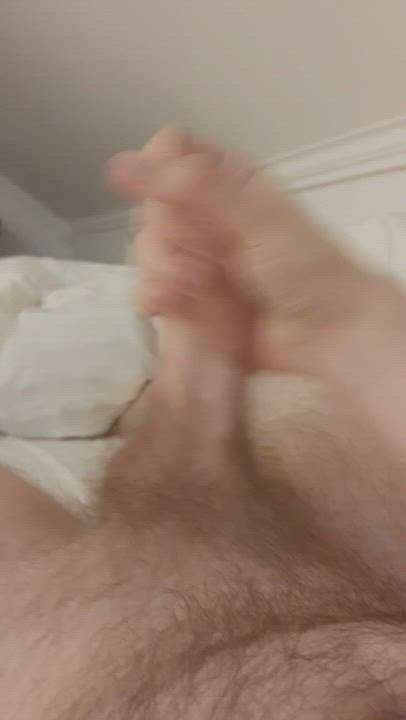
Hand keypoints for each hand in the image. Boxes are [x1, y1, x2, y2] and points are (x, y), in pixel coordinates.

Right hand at [106, 127, 370, 376]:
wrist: (329, 334)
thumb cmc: (306, 270)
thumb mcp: (257, 218)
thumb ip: (195, 188)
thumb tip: (122, 163)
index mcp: (230, 181)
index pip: (172, 152)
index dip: (158, 168)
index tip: (164, 194)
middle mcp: (208, 216)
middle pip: (153, 204)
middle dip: (165, 228)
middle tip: (198, 250)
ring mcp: (197, 260)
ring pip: (150, 249)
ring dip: (164, 265)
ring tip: (200, 285)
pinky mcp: (190, 300)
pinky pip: (153, 290)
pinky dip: (154, 295)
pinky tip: (165, 304)